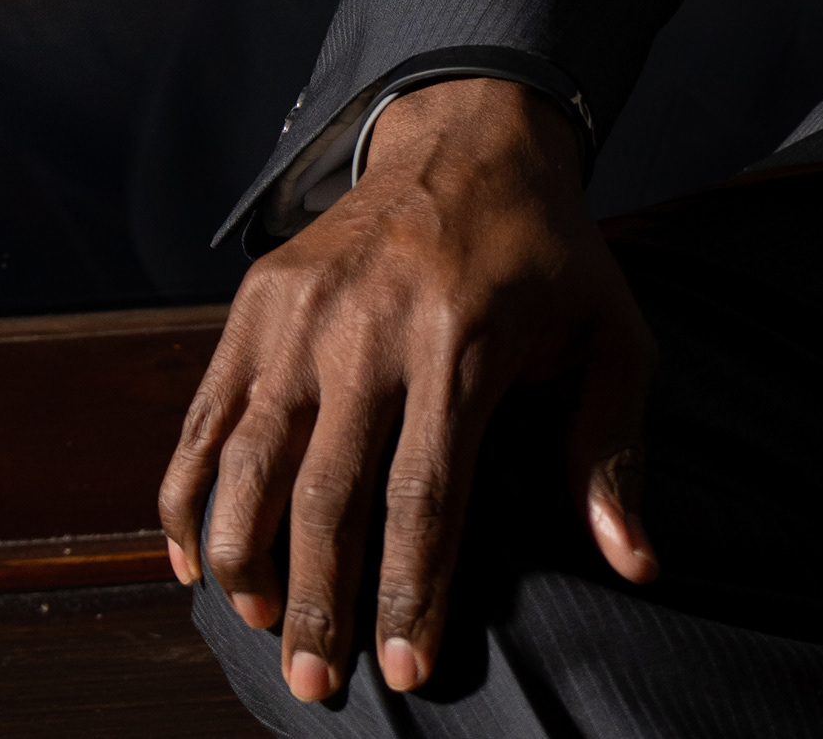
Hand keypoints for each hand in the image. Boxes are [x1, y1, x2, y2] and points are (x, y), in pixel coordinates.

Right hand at [158, 77, 656, 705]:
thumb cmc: (548, 256)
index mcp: (464, 338)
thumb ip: (613, 449)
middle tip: (317, 684)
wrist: (467, 137)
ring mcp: (302, 314)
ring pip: (249, 461)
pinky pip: (205, 416)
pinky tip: (193, 560)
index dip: (411, 588)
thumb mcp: (610, 333)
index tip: (408, 669)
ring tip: (261, 626)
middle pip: (327, 493)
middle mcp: (370, 327)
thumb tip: (635, 564)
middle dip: (319, 602)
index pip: (425, 492)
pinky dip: (187, 495)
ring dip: (243, 558)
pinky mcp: (256, 302)